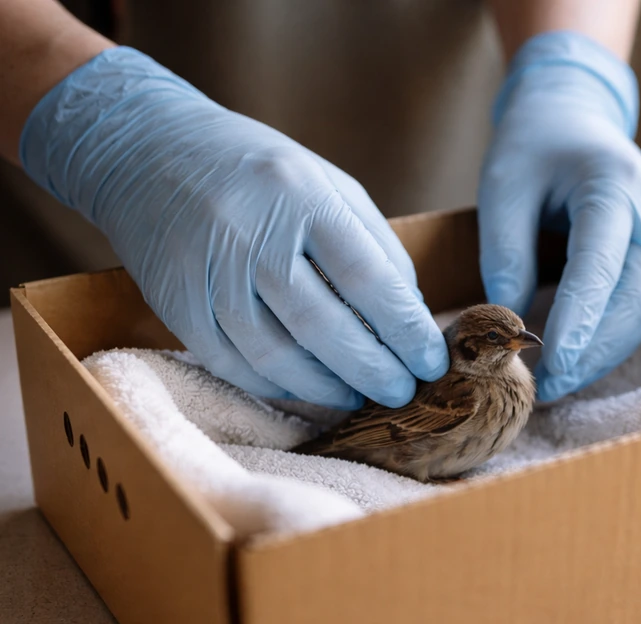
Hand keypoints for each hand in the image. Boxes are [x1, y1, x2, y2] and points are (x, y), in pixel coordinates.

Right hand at [20, 47, 447, 408]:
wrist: (146, 147)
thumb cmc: (259, 171)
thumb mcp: (326, 183)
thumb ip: (374, 244)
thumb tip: (410, 316)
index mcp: (301, 195)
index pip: (368, 277)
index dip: (405, 330)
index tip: (431, 363)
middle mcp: (250, 232)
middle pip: (322, 326)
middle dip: (373, 371)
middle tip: (402, 393)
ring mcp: (207, 271)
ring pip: (275, 356)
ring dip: (327, 388)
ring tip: (359, 396)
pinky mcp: (174, 303)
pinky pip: (232, 364)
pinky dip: (276, 386)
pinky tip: (307, 389)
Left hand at [478, 32, 640, 400]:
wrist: (574, 112)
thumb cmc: (533, 145)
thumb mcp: (502, 187)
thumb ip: (505, 252)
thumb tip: (511, 320)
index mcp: (613, 182)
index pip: (601, 261)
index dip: (580, 317)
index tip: (553, 363)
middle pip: (637, 294)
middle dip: (595, 348)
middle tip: (551, 386)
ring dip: (608, 351)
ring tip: (562, 382)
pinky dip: (615, 337)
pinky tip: (582, 358)